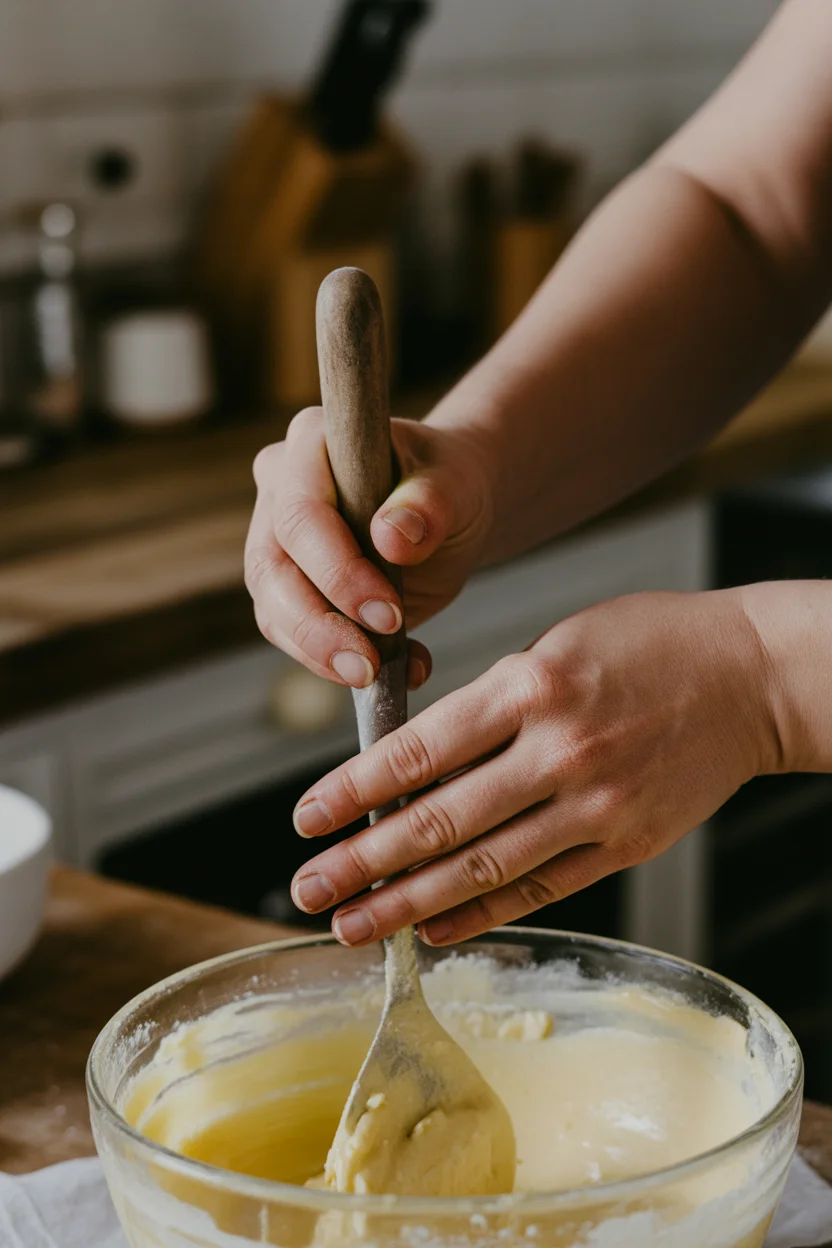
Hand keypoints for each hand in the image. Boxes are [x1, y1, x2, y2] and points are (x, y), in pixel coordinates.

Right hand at [245, 409, 493, 690]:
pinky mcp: (284, 588)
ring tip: (375, 676)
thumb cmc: (449, 486)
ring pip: (272, 608)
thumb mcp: (457, 485)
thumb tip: (391, 535)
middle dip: (320, 626)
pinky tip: (390, 671)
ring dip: (320, 653)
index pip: (301, 513)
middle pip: (272, 568)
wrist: (446, 513)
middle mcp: (277, 488)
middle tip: (370, 665)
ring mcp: (273, 540)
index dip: (338, 570)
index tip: (389, 613)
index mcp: (311, 442)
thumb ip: (430, 504)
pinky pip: (292, 634)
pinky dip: (335, 662)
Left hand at [289, 589, 779, 945]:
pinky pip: (541, 889)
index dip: (352, 791)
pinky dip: (482, 915)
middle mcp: (559, 750)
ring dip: (407, 904)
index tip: (307, 818)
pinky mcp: (627, 844)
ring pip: (482, 868)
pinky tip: (433, 930)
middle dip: (363, 862)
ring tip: (354, 925)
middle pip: (438, 821)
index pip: (419, 752)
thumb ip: (486, 705)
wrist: (751, 675)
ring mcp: (596, 806)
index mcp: (530, 686)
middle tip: (310, 889)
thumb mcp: (553, 645)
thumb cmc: (648, 643)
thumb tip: (413, 767)